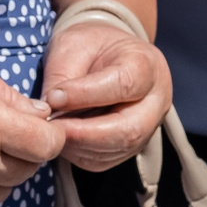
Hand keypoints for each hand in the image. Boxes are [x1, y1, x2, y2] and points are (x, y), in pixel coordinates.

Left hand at [42, 20, 172, 172]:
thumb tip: (50, 109)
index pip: (123, 85)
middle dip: (85, 133)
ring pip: (117, 149)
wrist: (108, 55)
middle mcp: (156, 100)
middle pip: (130, 129)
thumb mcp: (73, 45)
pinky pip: (105, 161)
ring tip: (54, 129)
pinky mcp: (132, 147)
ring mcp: (148, 127)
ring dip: (79, 145)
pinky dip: (79, 154)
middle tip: (52, 127)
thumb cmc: (91, 46)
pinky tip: (64, 137)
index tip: (53, 97)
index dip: (85, 95)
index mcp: (146, 64)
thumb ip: (63, 76)